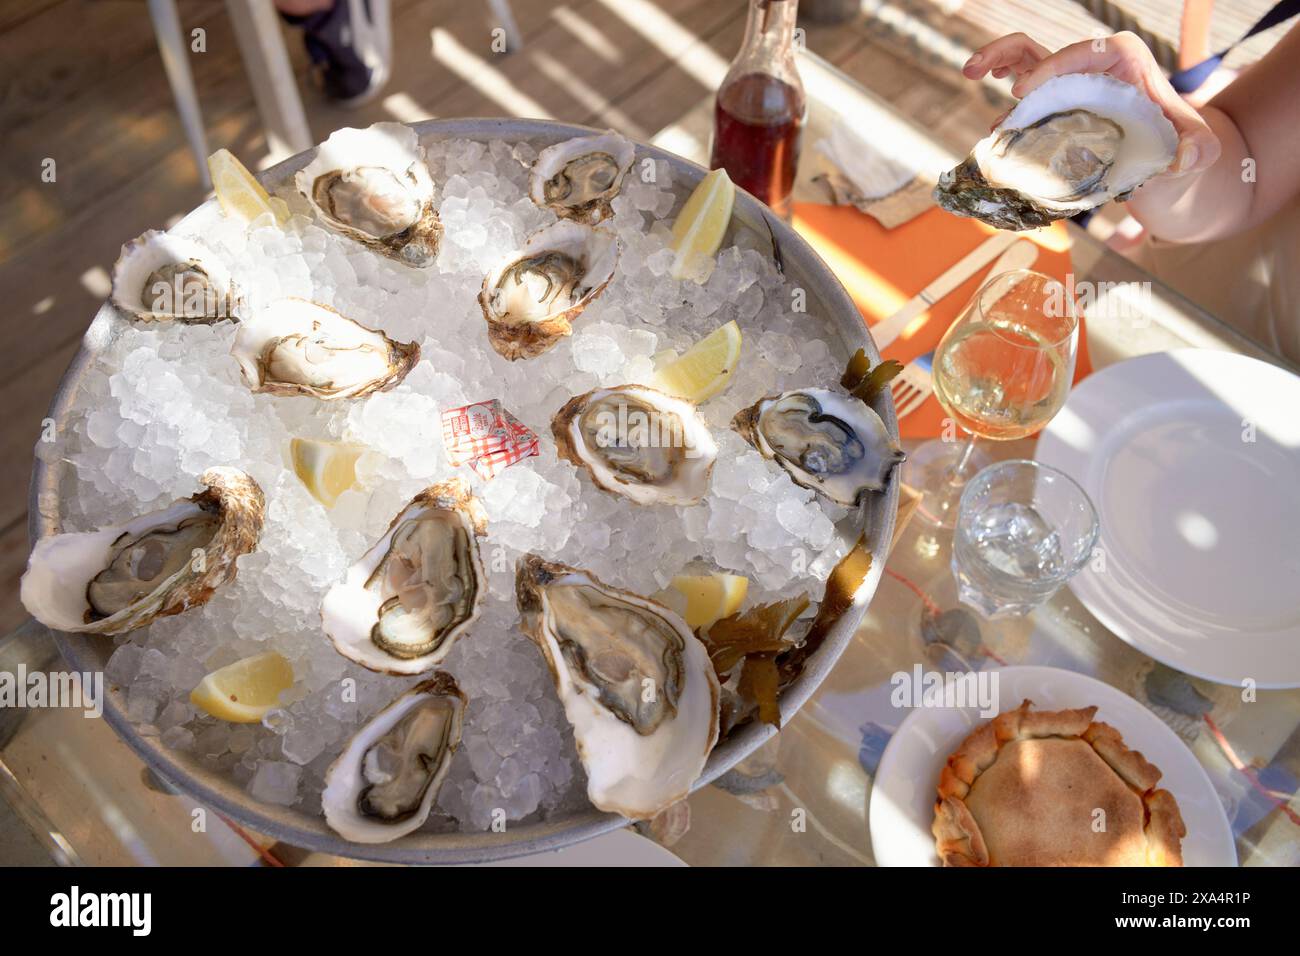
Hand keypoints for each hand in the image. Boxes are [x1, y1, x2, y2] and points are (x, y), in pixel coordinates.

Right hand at [962, 32, 1220, 177]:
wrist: (1165, 153)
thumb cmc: (1178, 142)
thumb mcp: (1196, 146)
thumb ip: (1198, 149)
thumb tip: (1186, 156)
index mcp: (1124, 61)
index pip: (1087, 52)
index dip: (1053, 66)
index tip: (1024, 92)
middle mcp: (1091, 66)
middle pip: (1047, 49)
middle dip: (1012, 56)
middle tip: (985, 76)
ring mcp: (1069, 83)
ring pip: (1027, 58)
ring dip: (995, 59)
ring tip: (969, 70)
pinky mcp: (1054, 101)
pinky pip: (1022, 86)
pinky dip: (999, 88)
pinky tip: (988, 116)